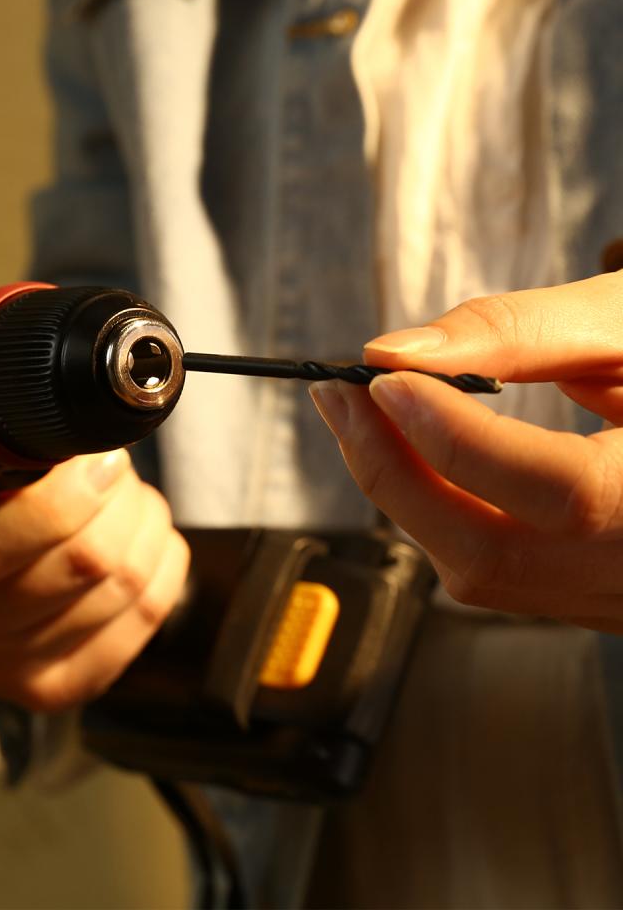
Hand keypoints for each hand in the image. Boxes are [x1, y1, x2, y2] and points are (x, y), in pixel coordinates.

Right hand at [0, 450, 188, 710]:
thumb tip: (69, 437)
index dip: (57, 503)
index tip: (94, 458)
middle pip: (68, 570)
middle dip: (113, 502)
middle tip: (113, 466)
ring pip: (116, 587)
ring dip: (141, 525)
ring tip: (127, 497)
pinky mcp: (52, 685)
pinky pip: (143, 615)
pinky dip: (160, 563)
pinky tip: (142, 537)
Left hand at [309, 273, 622, 631]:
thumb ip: (519, 332)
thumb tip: (396, 352)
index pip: (561, 493)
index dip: (457, 438)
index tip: (381, 379)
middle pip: (493, 556)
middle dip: (393, 472)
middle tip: (336, 396)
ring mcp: (618, 599)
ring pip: (479, 573)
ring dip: (403, 490)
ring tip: (362, 415)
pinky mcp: (588, 598)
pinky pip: (491, 569)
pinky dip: (436, 508)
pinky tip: (410, 452)